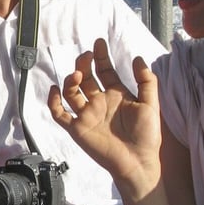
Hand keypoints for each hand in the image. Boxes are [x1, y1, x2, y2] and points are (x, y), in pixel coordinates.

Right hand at [47, 38, 161, 197]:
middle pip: (86, 78)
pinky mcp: (77, 128)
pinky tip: (55, 90)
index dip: (101, 57)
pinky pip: (59, 114)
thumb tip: (138, 58)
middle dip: (84, 64)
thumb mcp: (150, 104)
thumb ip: (146, 81)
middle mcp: (99, 102)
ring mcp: (87, 114)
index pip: (104, 71)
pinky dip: (53, 102)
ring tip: (77, 75)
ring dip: (71, 80)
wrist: (138, 161)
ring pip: (71, 92)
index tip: (99, 43)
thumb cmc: (147, 135)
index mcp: (116, 95)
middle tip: (86, 56)